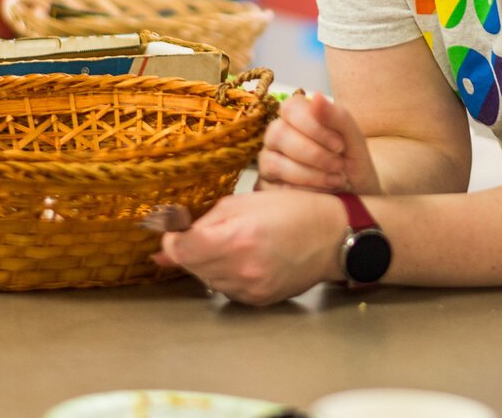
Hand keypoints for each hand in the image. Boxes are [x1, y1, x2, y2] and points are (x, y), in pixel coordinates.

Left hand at [153, 190, 343, 304]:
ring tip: (233, 244)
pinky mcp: (258, 300)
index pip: (181, 250)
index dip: (172, 238)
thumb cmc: (294, 211)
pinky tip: (244, 258)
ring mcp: (251, 289)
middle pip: (191, 266)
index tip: (177, 229)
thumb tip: (169, 242)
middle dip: (191, 249)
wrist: (332, 237)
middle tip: (208, 233)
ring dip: (209, 263)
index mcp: (237, 238)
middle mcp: (242, 269)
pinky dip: (227, 274)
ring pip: (207, 280)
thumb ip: (205, 220)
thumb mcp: (245, 201)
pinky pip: (227, 289)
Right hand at [256, 92, 379, 194]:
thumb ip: (338, 117)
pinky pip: (273, 189)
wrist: (357, 198)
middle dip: (313, 153)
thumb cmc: (353, 164)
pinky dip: (303, 192)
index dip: (314, 126)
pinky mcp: (266, 188)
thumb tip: (316, 96)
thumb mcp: (354, 140)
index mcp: (296, 117)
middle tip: (338, 166)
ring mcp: (268, 162)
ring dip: (309, 175)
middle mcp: (277, 136)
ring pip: (272, 162)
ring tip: (335, 181)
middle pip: (278, 134)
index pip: (290, 108)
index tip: (339, 145)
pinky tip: (322, 194)